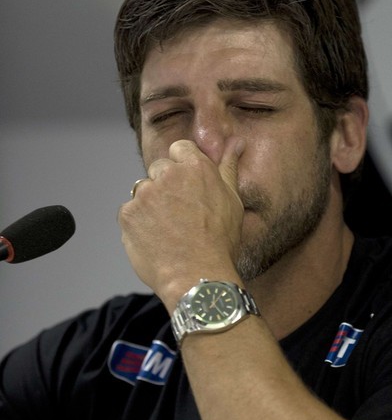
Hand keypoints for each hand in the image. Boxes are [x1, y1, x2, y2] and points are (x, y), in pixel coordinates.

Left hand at [119, 136, 244, 308]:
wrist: (197, 276)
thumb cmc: (220, 241)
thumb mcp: (232, 200)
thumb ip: (228, 167)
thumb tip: (236, 143)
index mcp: (196, 167)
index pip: (179, 149)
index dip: (182, 167)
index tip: (187, 187)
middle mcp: (168, 174)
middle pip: (159, 168)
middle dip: (166, 186)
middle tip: (179, 214)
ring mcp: (145, 193)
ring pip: (143, 190)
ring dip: (151, 205)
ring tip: (168, 230)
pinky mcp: (128, 213)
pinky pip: (130, 212)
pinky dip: (138, 224)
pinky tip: (155, 239)